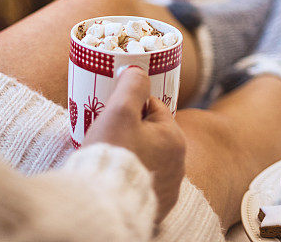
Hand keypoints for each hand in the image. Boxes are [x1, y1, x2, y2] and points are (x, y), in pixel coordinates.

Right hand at [83, 66, 185, 223]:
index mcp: (174, 138)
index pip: (153, 108)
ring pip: (148, 158)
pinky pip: (144, 182)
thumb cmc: (112, 154)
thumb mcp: (120, 110)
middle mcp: (179, 165)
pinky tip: (116, 178)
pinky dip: (131, 177)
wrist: (102, 206)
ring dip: (132, 155)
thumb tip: (139, 70)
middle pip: (150, 134)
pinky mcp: (157, 208)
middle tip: (108, 136)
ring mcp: (168, 189)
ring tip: (110, 157)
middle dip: (130, 131)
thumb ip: (132, 85)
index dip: (130, 106)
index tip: (113, 114)